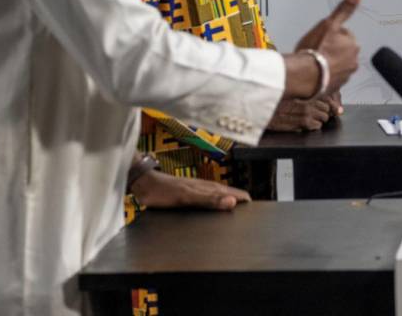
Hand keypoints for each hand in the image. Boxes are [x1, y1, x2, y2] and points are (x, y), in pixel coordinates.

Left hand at [129, 169, 250, 210]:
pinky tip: (213, 212)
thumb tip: (233, 202)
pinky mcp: (190, 197)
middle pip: (230, 195)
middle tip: (250, 216)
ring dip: (229, 204)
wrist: (144, 185)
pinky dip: (216, 207)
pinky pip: (209, 202)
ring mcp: (198, 192)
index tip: (257, 212)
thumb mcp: (187, 198)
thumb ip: (210, 200)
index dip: (246, 202)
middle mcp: (206, 188)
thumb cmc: (162, 191)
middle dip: (241, 203)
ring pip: (220, 198)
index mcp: (209, 188)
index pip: (236, 193)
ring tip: (237, 214)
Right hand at [267, 93, 341, 131]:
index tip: (320, 105)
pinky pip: (317, 126)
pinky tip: (306, 124)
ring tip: (310, 119)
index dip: (323, 102)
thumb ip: (300, 90)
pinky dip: (314, 126)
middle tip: (315, 113)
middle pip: (327, 107)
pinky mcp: (304, 122)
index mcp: (305, 91)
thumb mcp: (287, 90)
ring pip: (324, 117)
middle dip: (322, 111)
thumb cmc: (272, 100)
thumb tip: (312, 90)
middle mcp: (307, 99)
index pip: (325, 96)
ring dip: (319, 119)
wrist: (261, 110)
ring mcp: (306, 111)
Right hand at [286, 0, 360, 96]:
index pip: (343, 35)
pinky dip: (324, 75)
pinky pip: (331, 78)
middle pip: (341, 51)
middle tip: (316, 50)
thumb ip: (344, 10)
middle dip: (330, 50)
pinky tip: (314, 73)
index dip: (330, 35)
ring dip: (327, 63)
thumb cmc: (315, 49)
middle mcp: (354, 61)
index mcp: (353, 45)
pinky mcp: (336, 88)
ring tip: (313, 62)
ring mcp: (346, 76)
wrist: (305, 76)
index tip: (320, 39)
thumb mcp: (329, 24)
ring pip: (336, 65)